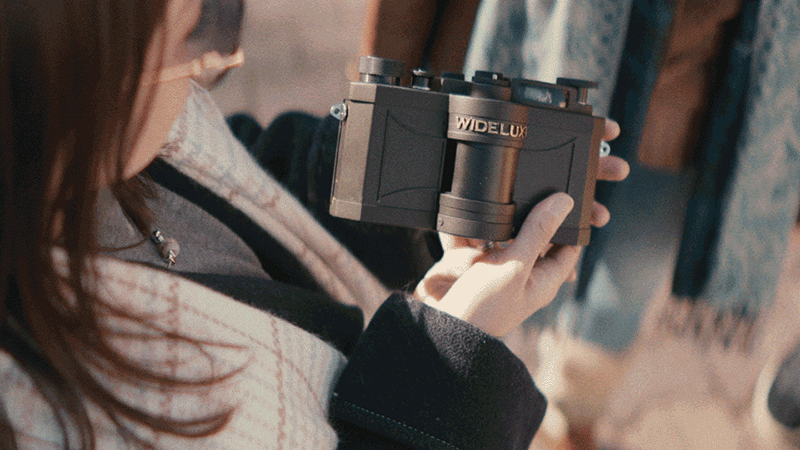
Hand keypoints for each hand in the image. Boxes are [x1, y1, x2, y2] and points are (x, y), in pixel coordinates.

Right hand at [415, 119, 628, 335]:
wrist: (437, 330)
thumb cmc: (482, 310)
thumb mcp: (515, 266)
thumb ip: (538, 231)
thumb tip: (564, 202)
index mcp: (541, 278)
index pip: (567, 245)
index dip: (570, 221)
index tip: (567, 193)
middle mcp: (518, 270)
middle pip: (531, 232)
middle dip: (528, 210)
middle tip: (530, 182)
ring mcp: (490, 265)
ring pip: (497, 228)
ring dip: (493, 213)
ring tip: (493, 192)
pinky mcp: (463, 261)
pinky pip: (466, 232)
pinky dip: (463, 221)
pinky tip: (463, 206)